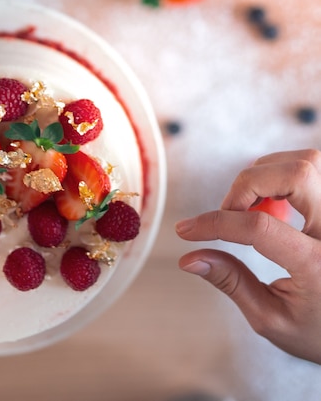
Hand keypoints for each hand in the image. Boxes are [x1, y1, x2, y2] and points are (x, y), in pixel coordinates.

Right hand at [175, 149, 320, 363]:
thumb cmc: (318, 332)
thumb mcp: (270, 318)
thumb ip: (231, 282)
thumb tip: (190, 259)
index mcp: (319, 265)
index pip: (260, 228)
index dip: (215, 223)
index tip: (187, 230)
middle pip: (296, 173)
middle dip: (247, 184)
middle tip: (228, 212)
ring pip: (307, 162)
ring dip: (266, 175)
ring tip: (250, 207)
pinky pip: (315, 171)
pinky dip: (283, 176)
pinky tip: (272, 202)